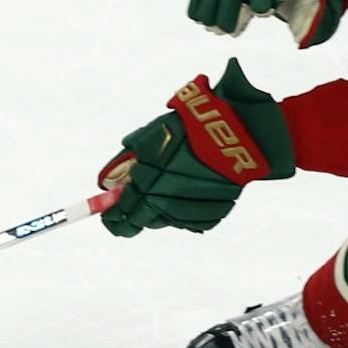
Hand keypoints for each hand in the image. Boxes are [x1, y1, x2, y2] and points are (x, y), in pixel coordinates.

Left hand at [97, 58, 293, 236]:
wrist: (239, 130)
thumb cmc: (192, 125)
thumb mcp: (153, 133)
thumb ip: (128, 158)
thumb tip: (108, 181)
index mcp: (150, 179)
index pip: (124, 211)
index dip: (112, 218)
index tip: (107, 219)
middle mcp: (169, 199)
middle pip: (144, 220)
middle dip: (131, 219)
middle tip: (123, 218)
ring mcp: (193, 208)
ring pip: (167, 221)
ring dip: (159, 213)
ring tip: (160, 197)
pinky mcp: (215, 212)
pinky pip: (192, 221)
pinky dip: (184, 213)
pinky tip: (184, 198)